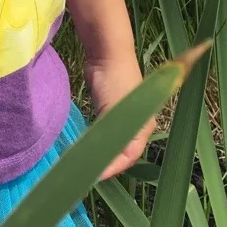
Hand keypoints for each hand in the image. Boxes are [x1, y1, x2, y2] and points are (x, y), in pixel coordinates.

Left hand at [85, 53, 158, 180]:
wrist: (107, 52)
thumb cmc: (114, 81)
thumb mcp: (112, 112)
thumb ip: (107, 137)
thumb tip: (95, 162)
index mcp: (144, 128)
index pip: (128, 158)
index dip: (111, 168)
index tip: (92, 174)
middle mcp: (137, 125)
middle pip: (122, 152)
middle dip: (105, 162)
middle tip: (85, 171)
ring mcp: (125, 116)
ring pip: (113, 142)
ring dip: (101, 150)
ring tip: (83, 160)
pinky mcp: (110, 107)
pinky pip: (105, 130)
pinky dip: (96, 138)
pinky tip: (84, 142)